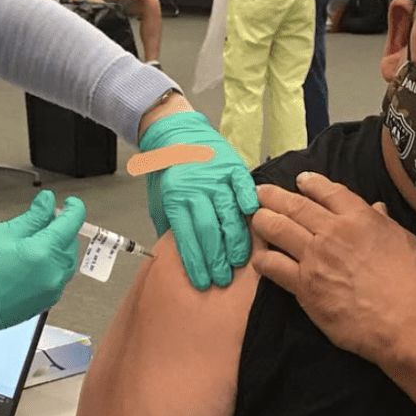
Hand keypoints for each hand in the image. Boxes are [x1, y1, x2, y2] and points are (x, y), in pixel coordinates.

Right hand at [0, 190, 84, 357]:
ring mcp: (53, 288)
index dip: (73, 208)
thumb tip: (47, 202)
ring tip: (35, 240)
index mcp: (42, 252)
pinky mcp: (49, 299)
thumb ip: (31, 217)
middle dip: (62, 227)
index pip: (71, 222)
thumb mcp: (1, 234)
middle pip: (71, 240)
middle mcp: (53, 272)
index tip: (69, 203)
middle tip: (44, 219)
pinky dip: (53, 263)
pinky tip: (34, 260)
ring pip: (68, 258)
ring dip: (59, 245)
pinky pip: (60, 274)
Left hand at [139, 111, 259, 288]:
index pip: (187, 238)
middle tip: (223, 278)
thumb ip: (172, 226)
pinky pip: (244, 187)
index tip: (203, 281)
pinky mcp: (233, 166)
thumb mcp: (160, 202)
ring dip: (235, 242)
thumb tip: (184, 257)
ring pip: (229, 215)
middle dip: (217, 259)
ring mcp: (216, 177)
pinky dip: (249, 203)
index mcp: (175, 198)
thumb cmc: (168, 172)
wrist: (175, 134)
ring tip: (239, 261)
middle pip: (209, 230)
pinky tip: (254, 220)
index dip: (196, 263)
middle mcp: (196, 188)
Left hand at [251, 172, 415, 362]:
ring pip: (277, 230)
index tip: (300, 181)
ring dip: (262, 221)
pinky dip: (263, 259)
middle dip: (273, 196)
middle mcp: (333, 232)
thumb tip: (376, 209)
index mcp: (360, 217)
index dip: (310, 184)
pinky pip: (274, 267)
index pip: (328, 191)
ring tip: (253, 217)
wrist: (407, 323)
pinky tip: (259, 258)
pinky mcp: (304, 287)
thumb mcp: (407, 242)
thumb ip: (385, 224)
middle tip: (259, 192)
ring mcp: (315, 258)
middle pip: (294, 206)